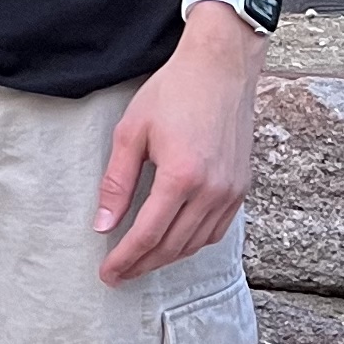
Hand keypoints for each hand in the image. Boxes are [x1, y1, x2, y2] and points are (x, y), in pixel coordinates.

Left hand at [95, 8, 261, 284]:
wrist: (221, 68)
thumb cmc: (173, 93)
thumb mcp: (131, 133)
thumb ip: (116, 183)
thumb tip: (103, 225)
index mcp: (180, 177)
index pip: (148, 234)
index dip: (126, 259)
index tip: (108, 274)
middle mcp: (211, 190)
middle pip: (173, 246)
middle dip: (143, 265)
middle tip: (119, 275)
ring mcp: (231, 191)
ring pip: (197, 243)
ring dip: (168, 257)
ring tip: (142, 261)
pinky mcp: (241, 186)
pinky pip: (217, 229)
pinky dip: (193, 243)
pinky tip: (175, 242)